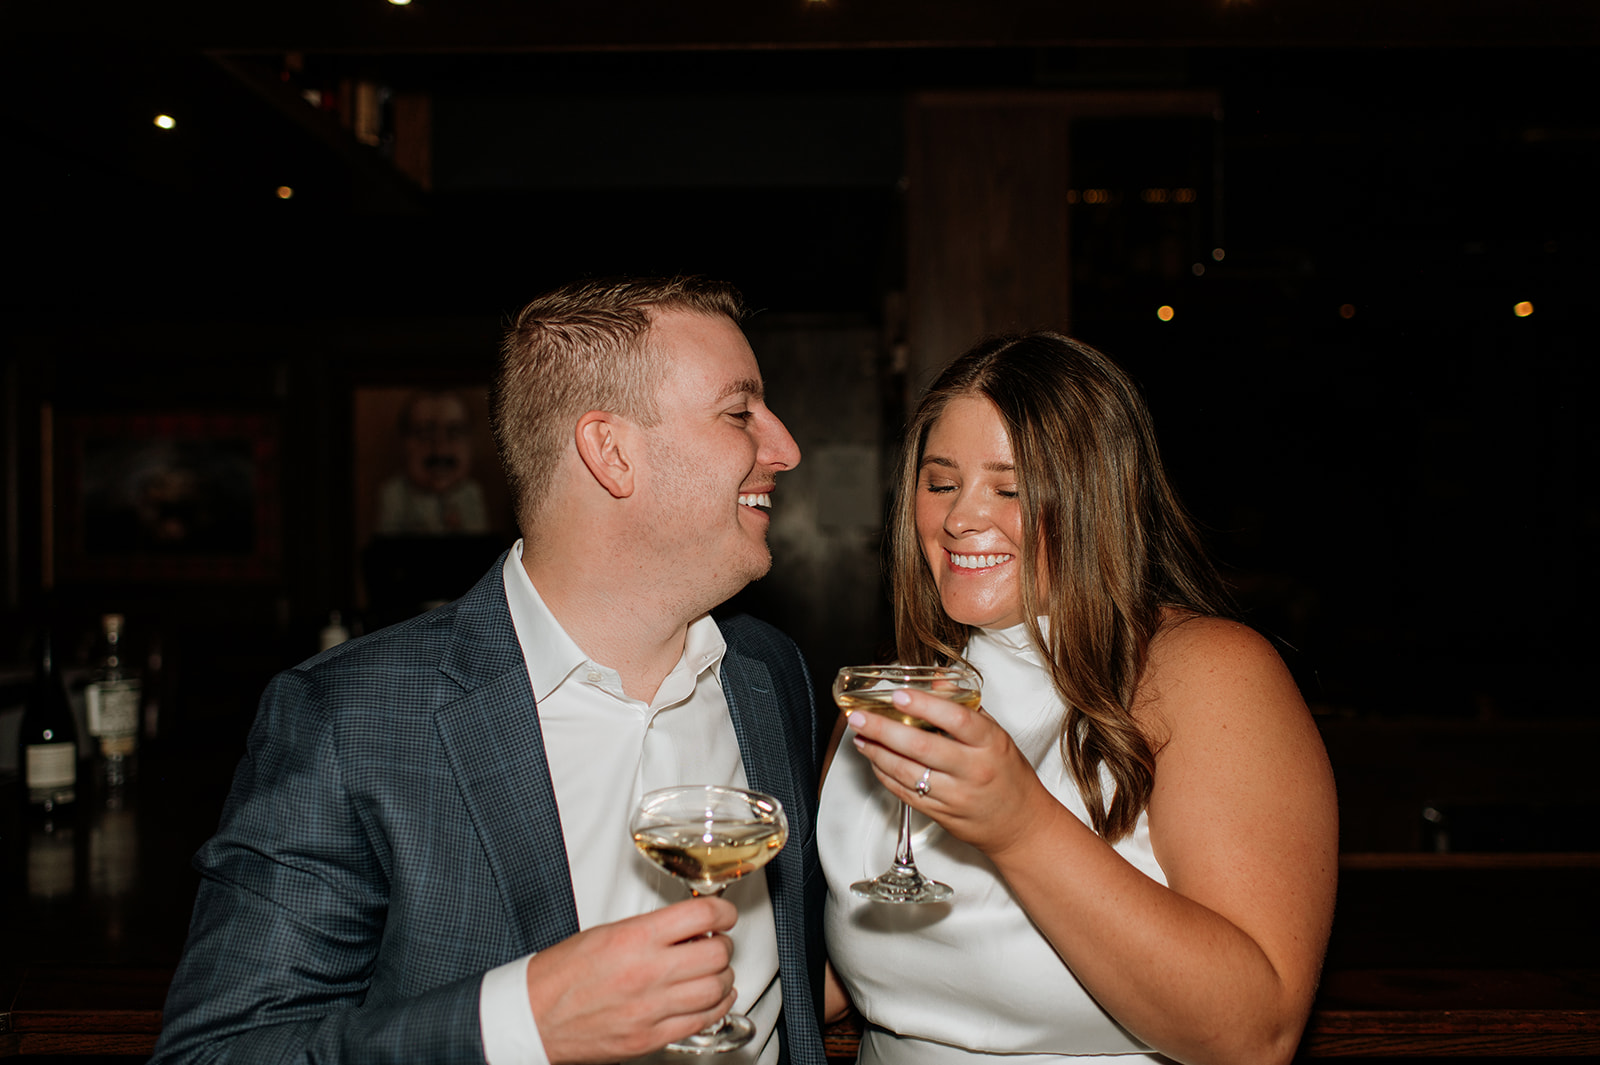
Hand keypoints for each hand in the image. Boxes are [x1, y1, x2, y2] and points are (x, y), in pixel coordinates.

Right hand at [525, 895, 738, 1063]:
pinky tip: (713, 999)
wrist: (534, 1016)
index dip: (723, 911)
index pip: (701, 915)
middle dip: (723, 945)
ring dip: (723, 977)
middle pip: (716, 954)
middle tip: (717, 943)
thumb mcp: (607, 933)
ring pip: (715, 990)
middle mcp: (647, 972)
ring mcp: (650, 1009)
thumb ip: (651, 930)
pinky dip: (716, 1007)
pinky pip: (701, 1021)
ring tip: (714, 972)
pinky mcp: (649, 1038)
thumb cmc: (562, 974)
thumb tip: (688, 929)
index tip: (724, 914)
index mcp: (634, 938)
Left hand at [847, 687, 1052, 858]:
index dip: (924, 705)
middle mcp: (973, 769)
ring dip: (877, 752)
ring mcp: (956, 795)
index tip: (898, 695)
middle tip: (860, 716)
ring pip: (907, 772)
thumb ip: (966, 707)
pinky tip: (874, 759)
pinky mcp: (941, 814)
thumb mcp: (997, 735)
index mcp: (990, 743)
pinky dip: (885, 775)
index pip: (956, 719)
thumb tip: (937, 679)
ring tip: (860, 736)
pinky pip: (905, 793)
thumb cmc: (1009, 775)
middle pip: (922, 747)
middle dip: (884, 730)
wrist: (1021, 824)